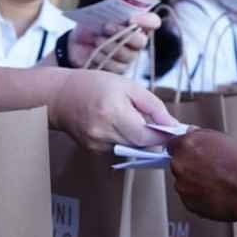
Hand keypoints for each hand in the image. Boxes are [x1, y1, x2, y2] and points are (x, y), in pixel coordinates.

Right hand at [49, 69, 175, 151]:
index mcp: (113, 113)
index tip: (177, 131)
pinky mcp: (93, 151)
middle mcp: (103, 133)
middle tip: (159, 124)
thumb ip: (154, 106)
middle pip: (142, 145)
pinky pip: (119, 148)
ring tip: (130, 118)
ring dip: (138, 138)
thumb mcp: (129, 86)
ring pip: (131, 148)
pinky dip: (124, 139)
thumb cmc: (95, 84)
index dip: (164, 136)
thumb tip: (174, 125)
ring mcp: (96, 145)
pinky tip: (116, 124)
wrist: (59, 96)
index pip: (148, 137)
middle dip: (153, 136)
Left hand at [69, 11, 161, 73]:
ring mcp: (129, 57)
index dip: (147, 21)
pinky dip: (103, 58)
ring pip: (127, 56)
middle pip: (141, 42)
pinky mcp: (118, 70)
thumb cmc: (91, 25)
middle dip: (123, 34)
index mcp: (136, 23)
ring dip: (109, 46)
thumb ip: (113, 12)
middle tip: (106, 26)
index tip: (131, 18)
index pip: (153, 21)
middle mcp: (137, 41)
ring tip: (96, 40)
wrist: (76, 43)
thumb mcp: (100, 13)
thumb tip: (122, 16)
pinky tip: (94, 52)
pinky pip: (116, 68)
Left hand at [167, 129, 236, 221]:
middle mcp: (180, 164)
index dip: (184, 149)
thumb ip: (202, 137)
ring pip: (184, 182)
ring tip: (217, 182)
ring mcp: (182, 185)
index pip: (173, 144)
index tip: (191, 153)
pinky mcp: (188, 203)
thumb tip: (192, 133)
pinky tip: (216, 193)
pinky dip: (199, 196)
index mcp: (187, 145)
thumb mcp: (224, 140)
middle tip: (210, 168)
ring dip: (194, 182)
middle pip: (178, 163)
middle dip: (190, 166)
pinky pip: (190, 197)